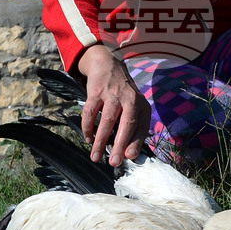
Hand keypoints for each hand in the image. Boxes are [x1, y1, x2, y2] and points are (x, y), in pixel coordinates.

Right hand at [77, 44, 151, 166]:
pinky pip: (90, 113)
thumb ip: (134, 127)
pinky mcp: (96, 92)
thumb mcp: (135, 107)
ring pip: (107, 121)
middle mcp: (130, 99)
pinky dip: (88, 128)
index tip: (129, 157)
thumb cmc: (123, 95)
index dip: (136, 143)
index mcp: (142, 105)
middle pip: (127, 124)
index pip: (141, 127)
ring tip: (96, 157)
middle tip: (113, 163)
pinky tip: (88, 138)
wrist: (108, 66)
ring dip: (101, 141)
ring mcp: (112, 94)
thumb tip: (128, 154)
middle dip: (120, 145)